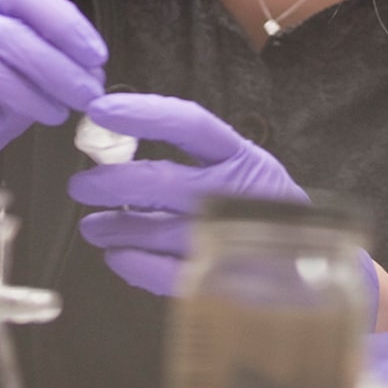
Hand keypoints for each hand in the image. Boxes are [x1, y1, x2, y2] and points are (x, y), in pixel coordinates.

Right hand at [0, 0, 106, 178]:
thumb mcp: (26, 74)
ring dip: (31, 96)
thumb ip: (56, 64)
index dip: (66, 24)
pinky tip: (0, 124)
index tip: (98, 57)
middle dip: (59, 69)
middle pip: (11, 34)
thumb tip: (94, 73)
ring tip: (59, 115)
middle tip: (90, 96)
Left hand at [68, 93, 308, 291]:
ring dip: (114, 226)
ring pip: (155, 229)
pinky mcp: (221, 277)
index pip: (189, 123)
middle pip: (162, 181)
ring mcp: (227, 237)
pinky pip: (165, 274)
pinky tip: (118, 255)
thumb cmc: (259, 202)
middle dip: (112, 182)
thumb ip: (191, 155)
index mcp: (239, 155)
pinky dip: (134, 264)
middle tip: (82, 186)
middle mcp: (234, 191)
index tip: (101, 111)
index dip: (143, 113)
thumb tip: (122, 144)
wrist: (305, 257)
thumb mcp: (239, 164)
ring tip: (93, 226)